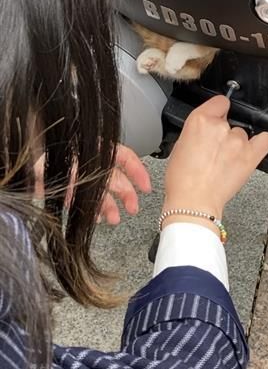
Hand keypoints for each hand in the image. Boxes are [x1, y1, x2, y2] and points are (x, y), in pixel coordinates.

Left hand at [33, 144, 150, 223]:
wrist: (19, 169)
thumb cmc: (42, 158)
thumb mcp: (68, 163)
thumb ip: (88, 171)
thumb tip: (106, 181)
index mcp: (92, 149)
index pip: (122, 156)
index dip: (137, 170)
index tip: (146, 186)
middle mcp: (88, 161)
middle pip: (114, 177)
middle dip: (126, 194)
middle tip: (133, 208)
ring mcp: (79, 176)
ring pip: (101, 191)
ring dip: (110, 206)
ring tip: (114, 220)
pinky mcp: (68, 189)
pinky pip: (86, 200)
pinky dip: (94, 210)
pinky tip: (98, 218)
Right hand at [163, 95, 267, 218]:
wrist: (192, 202)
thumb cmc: (182, 180)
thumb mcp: (180, 145)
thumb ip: (197, 130)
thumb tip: (206, 129)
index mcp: (199, 120)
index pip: (219, 101)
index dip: (218, 110)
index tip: (218, 117)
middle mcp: (220, 127)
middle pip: (229, 120)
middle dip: (223, 132)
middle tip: (215, 150)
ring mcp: (237, 141)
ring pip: (242, 133)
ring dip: (237, 143)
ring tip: (226, 160)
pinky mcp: (250, 155)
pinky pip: (265, 140)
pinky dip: (260, 142)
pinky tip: (252, 149)